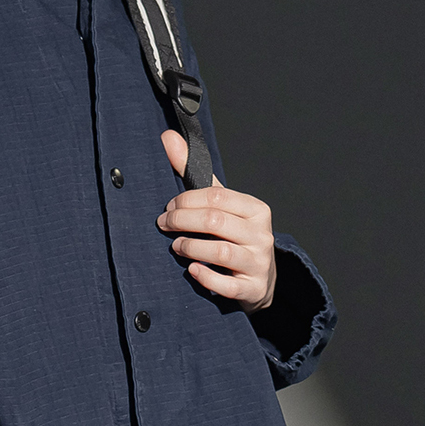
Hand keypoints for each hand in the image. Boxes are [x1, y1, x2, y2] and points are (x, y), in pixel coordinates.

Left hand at [158, 131, 276, 309]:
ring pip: (220, 251)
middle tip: (163, 225)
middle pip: (215, 220)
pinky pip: (227, 284)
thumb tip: (168, 137)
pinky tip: (191, 270)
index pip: (216, 196)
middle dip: (181, 221)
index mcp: (255, 209)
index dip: (186, 201)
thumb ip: (196, 173)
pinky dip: (206, 276)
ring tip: (175, 246)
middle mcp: (261, 234)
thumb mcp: (221, 206)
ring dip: (190, 247)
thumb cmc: (233, 238)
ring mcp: (258, 263)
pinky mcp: (252, 288)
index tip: (168, 208)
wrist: (259, 281)